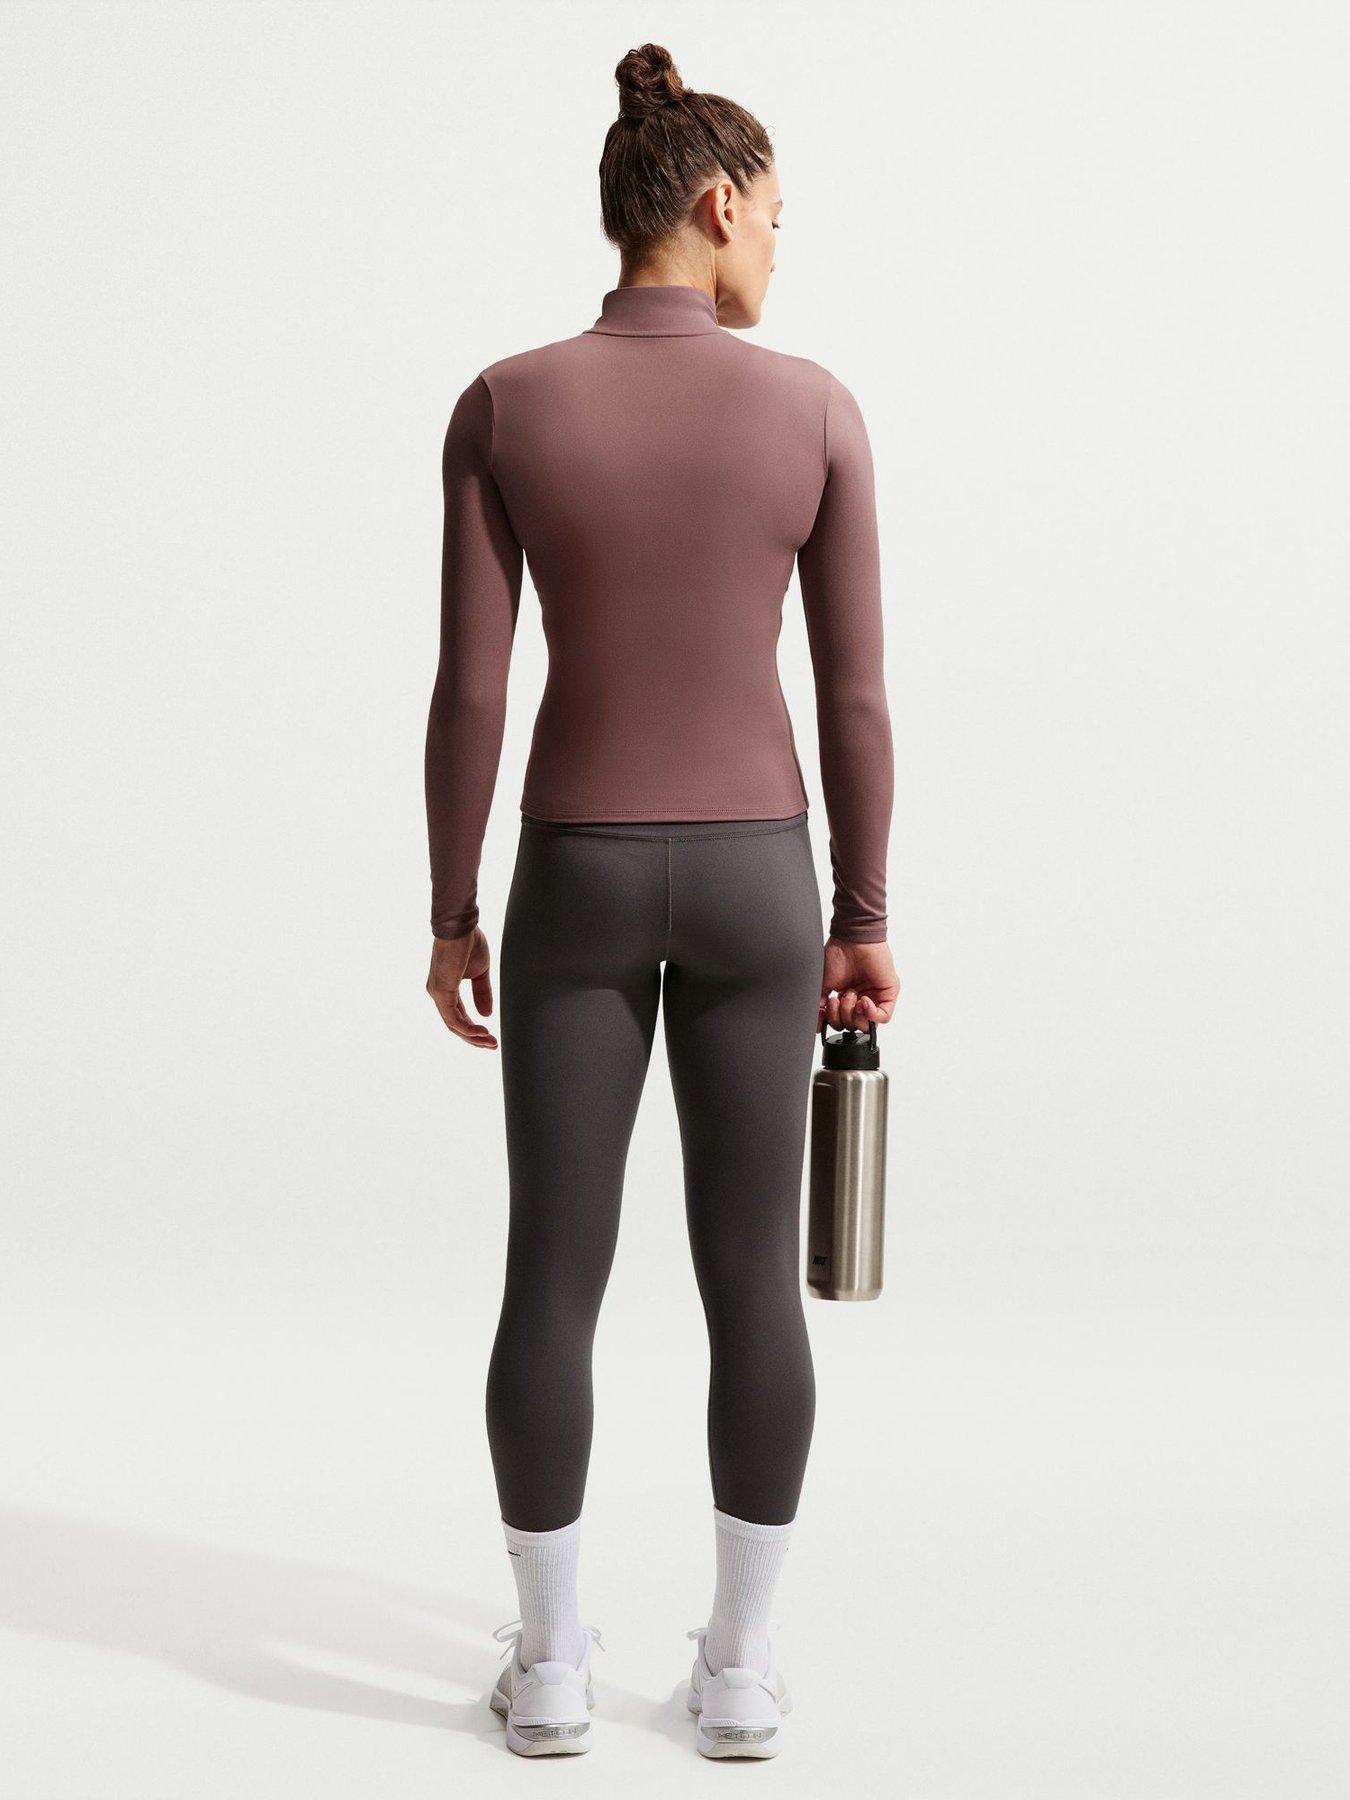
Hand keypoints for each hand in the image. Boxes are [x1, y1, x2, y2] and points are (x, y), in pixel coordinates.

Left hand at [426, 928, 497, 1048]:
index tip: (491, 1036)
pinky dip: (468, 1028)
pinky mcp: (441, 992)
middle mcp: (438, 993)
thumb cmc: (469, 942)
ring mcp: (437, 993)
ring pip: (454, 1025)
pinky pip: (454, 1018)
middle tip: (493, 1045)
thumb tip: (487, 1014)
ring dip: (473, 1037)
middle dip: (475, 1038)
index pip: (458, 1016)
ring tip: (491, 1042)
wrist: (461, 926)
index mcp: (446, 988)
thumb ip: (482, 993)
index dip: (474, 1029)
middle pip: (455, 1025)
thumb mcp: (480, 972)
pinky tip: (482, 1032)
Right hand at [820, 937, 898, 1032]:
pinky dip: (870, 1014)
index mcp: (847, 997)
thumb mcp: (823, 984)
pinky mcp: (888, 993)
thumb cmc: (838, 954)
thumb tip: (816, 1024)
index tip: (825, 1010)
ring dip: (855, 1014)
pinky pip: (883, 1017)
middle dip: (842, 1017)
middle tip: (837, 1000)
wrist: (851, 939)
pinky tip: (862, 1001)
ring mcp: (876, 997)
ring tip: (849, 995)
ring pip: (868, 1024)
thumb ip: (820, 1006)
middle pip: (854, 1026)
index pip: (842, 1022)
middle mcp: (862, 998)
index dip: (833, 1021)